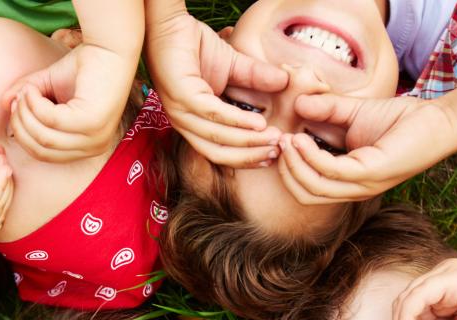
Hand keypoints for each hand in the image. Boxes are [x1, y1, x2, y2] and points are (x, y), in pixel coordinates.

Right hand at [1, 41, 136, 161]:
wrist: (109, 48)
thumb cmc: (82, 67)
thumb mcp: (47, 87)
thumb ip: (26, 98)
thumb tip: (4, 104)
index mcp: (86, 146)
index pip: (44, 154)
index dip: (23, 133)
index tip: (16, 106)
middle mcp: (94, 147)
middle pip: (41, 150)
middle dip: (21, 124)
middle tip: (19, 98)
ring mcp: (95, 137)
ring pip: (44, 138)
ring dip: (27, 112)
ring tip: (27, 91)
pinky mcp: (93, 123)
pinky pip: (51, 121)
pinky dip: (36, 104)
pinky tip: (35, 88)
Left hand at [145, 5, 285, 166]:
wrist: (171, 24)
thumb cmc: (195, 46)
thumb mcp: (233, 66)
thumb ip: (255, 77)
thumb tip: (285, 82)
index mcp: (194, 123)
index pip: (221, 151)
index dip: (247, 157)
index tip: (274, 155)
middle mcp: (184, 123)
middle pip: (219, 153)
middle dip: (250, 155)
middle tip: (277, 151)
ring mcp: (180, 111)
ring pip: (217, 137)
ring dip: (248, 141)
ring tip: (273, 137)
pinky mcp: (181, 95)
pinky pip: (212, 114)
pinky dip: (237, 120)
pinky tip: (257, 123)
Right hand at [277, 93, 456, 202]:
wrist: (438, 119)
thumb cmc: (401, 120)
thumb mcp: (353, 113)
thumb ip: (326, 110)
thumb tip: (297, 104)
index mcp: (347, 180)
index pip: (306, 188)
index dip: (287, 168)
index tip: (278, 140)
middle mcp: (354, 189)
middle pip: (305, 194)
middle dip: (285, 170)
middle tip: (279, 141)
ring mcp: (363, 185)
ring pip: (314, 187)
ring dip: (294, 164)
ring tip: (287, 139)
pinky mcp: (372, 173)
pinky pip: (331, 171)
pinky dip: (311, 156)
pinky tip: (302, 138)